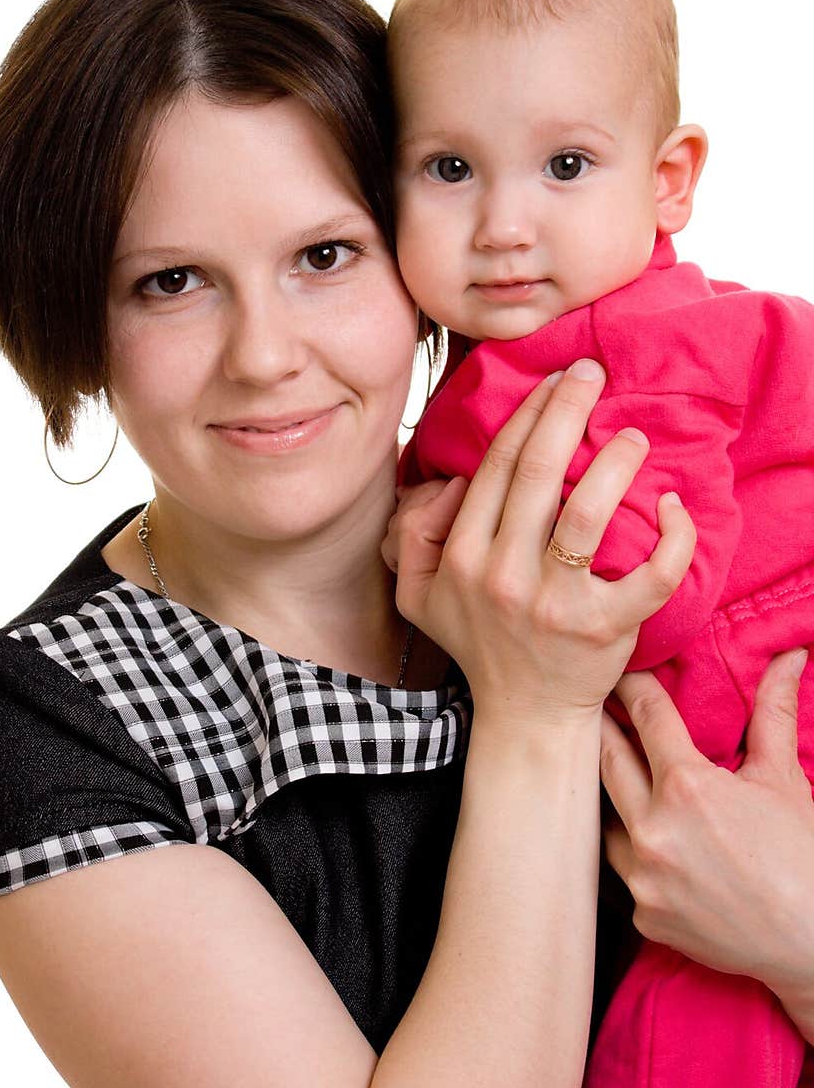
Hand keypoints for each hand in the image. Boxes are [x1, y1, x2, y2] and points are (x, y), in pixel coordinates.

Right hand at [391, 360, 695, 722]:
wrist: (527, 714)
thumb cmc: (480, 643)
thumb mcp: (419, 594)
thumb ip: (416, 534)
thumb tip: (450, 483)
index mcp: (463, 558)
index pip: (496, 468)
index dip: (527, 415)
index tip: (552, 381)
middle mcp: (505, 575)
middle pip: (537, 471)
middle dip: (567, 409)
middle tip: (592, 373)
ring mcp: (557, 602)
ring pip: (588, 511)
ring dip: (615, 460)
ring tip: (632, 433)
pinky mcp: (607, 627)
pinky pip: (651, 574)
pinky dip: (671, 536)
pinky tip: (671, 504)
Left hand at [602, 652, 813, 1020]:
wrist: (813, 944)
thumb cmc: (803, 858)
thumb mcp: (784, 778)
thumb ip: (773, 712)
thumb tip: (787, 656)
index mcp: (687, 787)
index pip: (646, 718)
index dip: (633, 687)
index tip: (621, 672)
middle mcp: (653, 830)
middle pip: (606, 760)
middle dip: (603, 729)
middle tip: (597, 707)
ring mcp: (642, 877)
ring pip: (605, 818)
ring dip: (613, 795)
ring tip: (616, 774)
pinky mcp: (642, 914)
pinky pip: (623, 870)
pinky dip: (633, 852)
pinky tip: (646, 839)